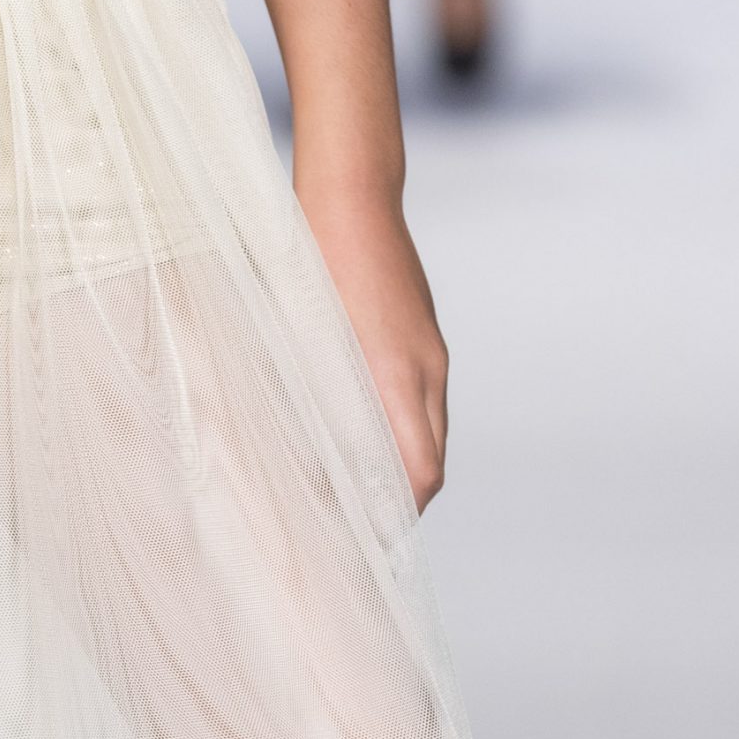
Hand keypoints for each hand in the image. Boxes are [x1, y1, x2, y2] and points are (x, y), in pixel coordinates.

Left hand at [295, 185, 449, 512]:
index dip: (400, 516)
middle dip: (405, 501)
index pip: (420, 473)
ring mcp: (431, 351)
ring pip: (430, 430)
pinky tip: (369, 435)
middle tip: (365, 532)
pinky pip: (425, 399)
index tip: (372, 544)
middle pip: (431, 460)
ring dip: (406, 466)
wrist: (351, 195)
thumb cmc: (314, 264)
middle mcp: (427, 369)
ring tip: (365, 493)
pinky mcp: (425, 336)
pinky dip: (405, 429)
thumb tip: (316, 458)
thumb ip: (322, 401)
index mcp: (398, 377)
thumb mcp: (306, 341)